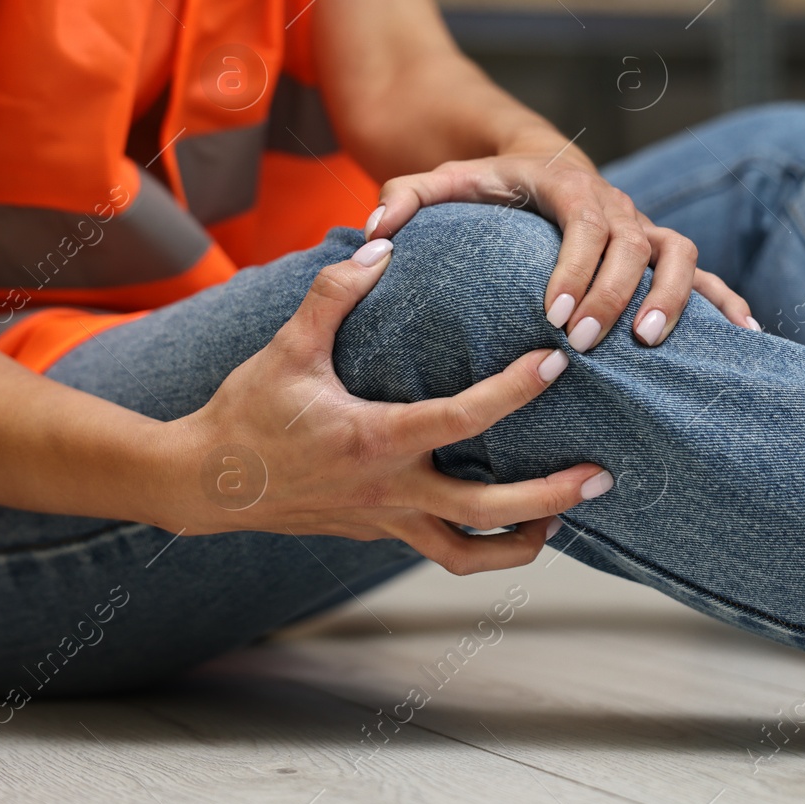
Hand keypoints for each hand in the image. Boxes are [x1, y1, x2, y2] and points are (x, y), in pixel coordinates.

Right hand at [178, 239, 612, 573]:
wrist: (203, 484)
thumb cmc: (246, 412)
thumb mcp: (285, 347)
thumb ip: (333, 294)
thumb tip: (381, 248)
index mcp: (372, 440)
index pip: (461, 420)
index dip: (513, 392)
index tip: (556, 363)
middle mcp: (388, 490)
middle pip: (487, 511)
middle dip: (551, 497)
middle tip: (601, 476)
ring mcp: (384, 520)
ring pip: (470, 555)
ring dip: (524, 540)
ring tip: (565, 515)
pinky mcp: (377, 532)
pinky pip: (442, 551)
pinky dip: (481, 544)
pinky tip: (506, 520)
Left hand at [364, 135, 756, 352]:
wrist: (535, 167)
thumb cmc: (485, 187)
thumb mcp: (441, 182)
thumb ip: (404, 198)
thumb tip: (375, 229)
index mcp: (568, 184)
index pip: (582, 220)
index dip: (575, 266)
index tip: (553, 313)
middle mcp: (615, 205)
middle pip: (631, 244)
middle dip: (611, 294)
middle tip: (582, 342)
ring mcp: (644, 229)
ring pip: (678, 255)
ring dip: (671, 298)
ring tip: (646, 345)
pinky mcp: (660, 255)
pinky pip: (708, 275)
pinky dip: (728, 302)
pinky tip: (745, 338)